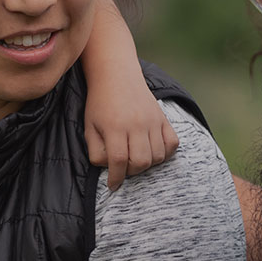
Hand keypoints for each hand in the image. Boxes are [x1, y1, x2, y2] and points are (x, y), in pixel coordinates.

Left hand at [85, 77, 178, 191]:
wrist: (116, 76)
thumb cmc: (99, 104)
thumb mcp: (89, 128)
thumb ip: (96, 152)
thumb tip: (110, 169)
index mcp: (114, 127)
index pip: (118, 161)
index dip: (116, 178)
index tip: (113, 185)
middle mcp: (136, 124)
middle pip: (141, 161)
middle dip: (131, 172)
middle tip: (123, 167)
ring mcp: (152, 120)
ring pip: (157, 156)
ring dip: (147, 164)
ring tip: (135, 158)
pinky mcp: (162, 118)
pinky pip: (172, 144)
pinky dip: (165, 153)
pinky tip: (152, 151)